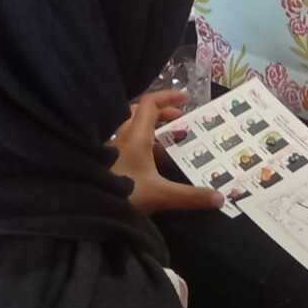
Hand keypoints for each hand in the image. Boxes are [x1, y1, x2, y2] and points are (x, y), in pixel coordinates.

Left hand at [111, 90, 223, 213]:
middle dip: (160, 112)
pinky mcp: (102, 160)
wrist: (86, 209)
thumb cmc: (124, 196)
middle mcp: (120, 136)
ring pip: (128, 125)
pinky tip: (144, 158)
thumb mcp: (161, 195)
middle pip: (138, 111)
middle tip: (178, 119)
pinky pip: (121, 140)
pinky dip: (136, 140)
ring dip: (147, 126)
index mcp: (135, 136)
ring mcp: (109, 148)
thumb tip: (221, 198)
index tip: (186, 98)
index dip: (168, 97)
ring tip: (164, 139)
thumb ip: (191, 196)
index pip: (150, 104)